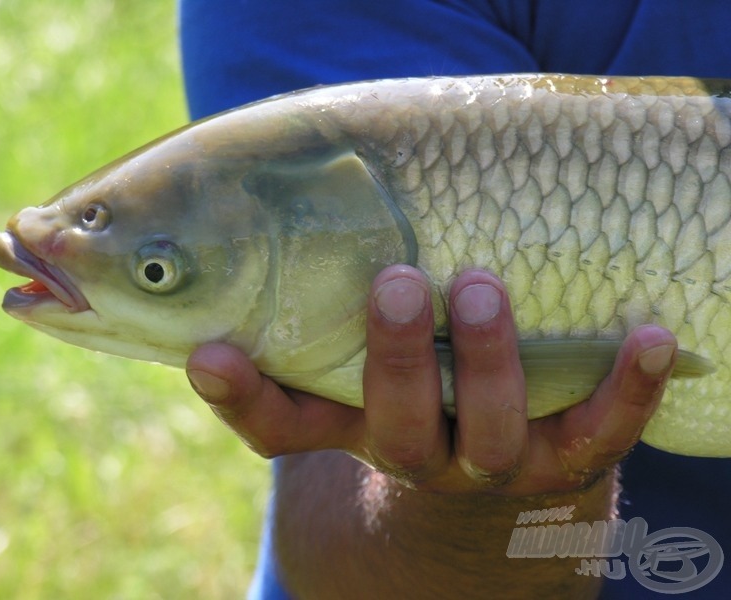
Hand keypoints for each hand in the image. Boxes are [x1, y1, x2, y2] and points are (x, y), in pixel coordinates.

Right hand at [186, 265, 675, 495]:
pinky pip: (599, 436)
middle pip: (396, 428)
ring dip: (488, 364)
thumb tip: (280, 204)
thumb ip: (328, 294)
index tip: (209, 353)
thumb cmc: (413, 381)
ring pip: (488, 435)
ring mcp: (489, 461)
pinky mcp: (563, 459)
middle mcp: (414, 450)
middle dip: (394, 362)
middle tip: (394, 281)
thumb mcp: (363, 347)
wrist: (489, 460)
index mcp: (351, 425)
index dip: (241, 398)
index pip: (279, 427)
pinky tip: (647, 336)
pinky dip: (626, 390)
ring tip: (483, 287)